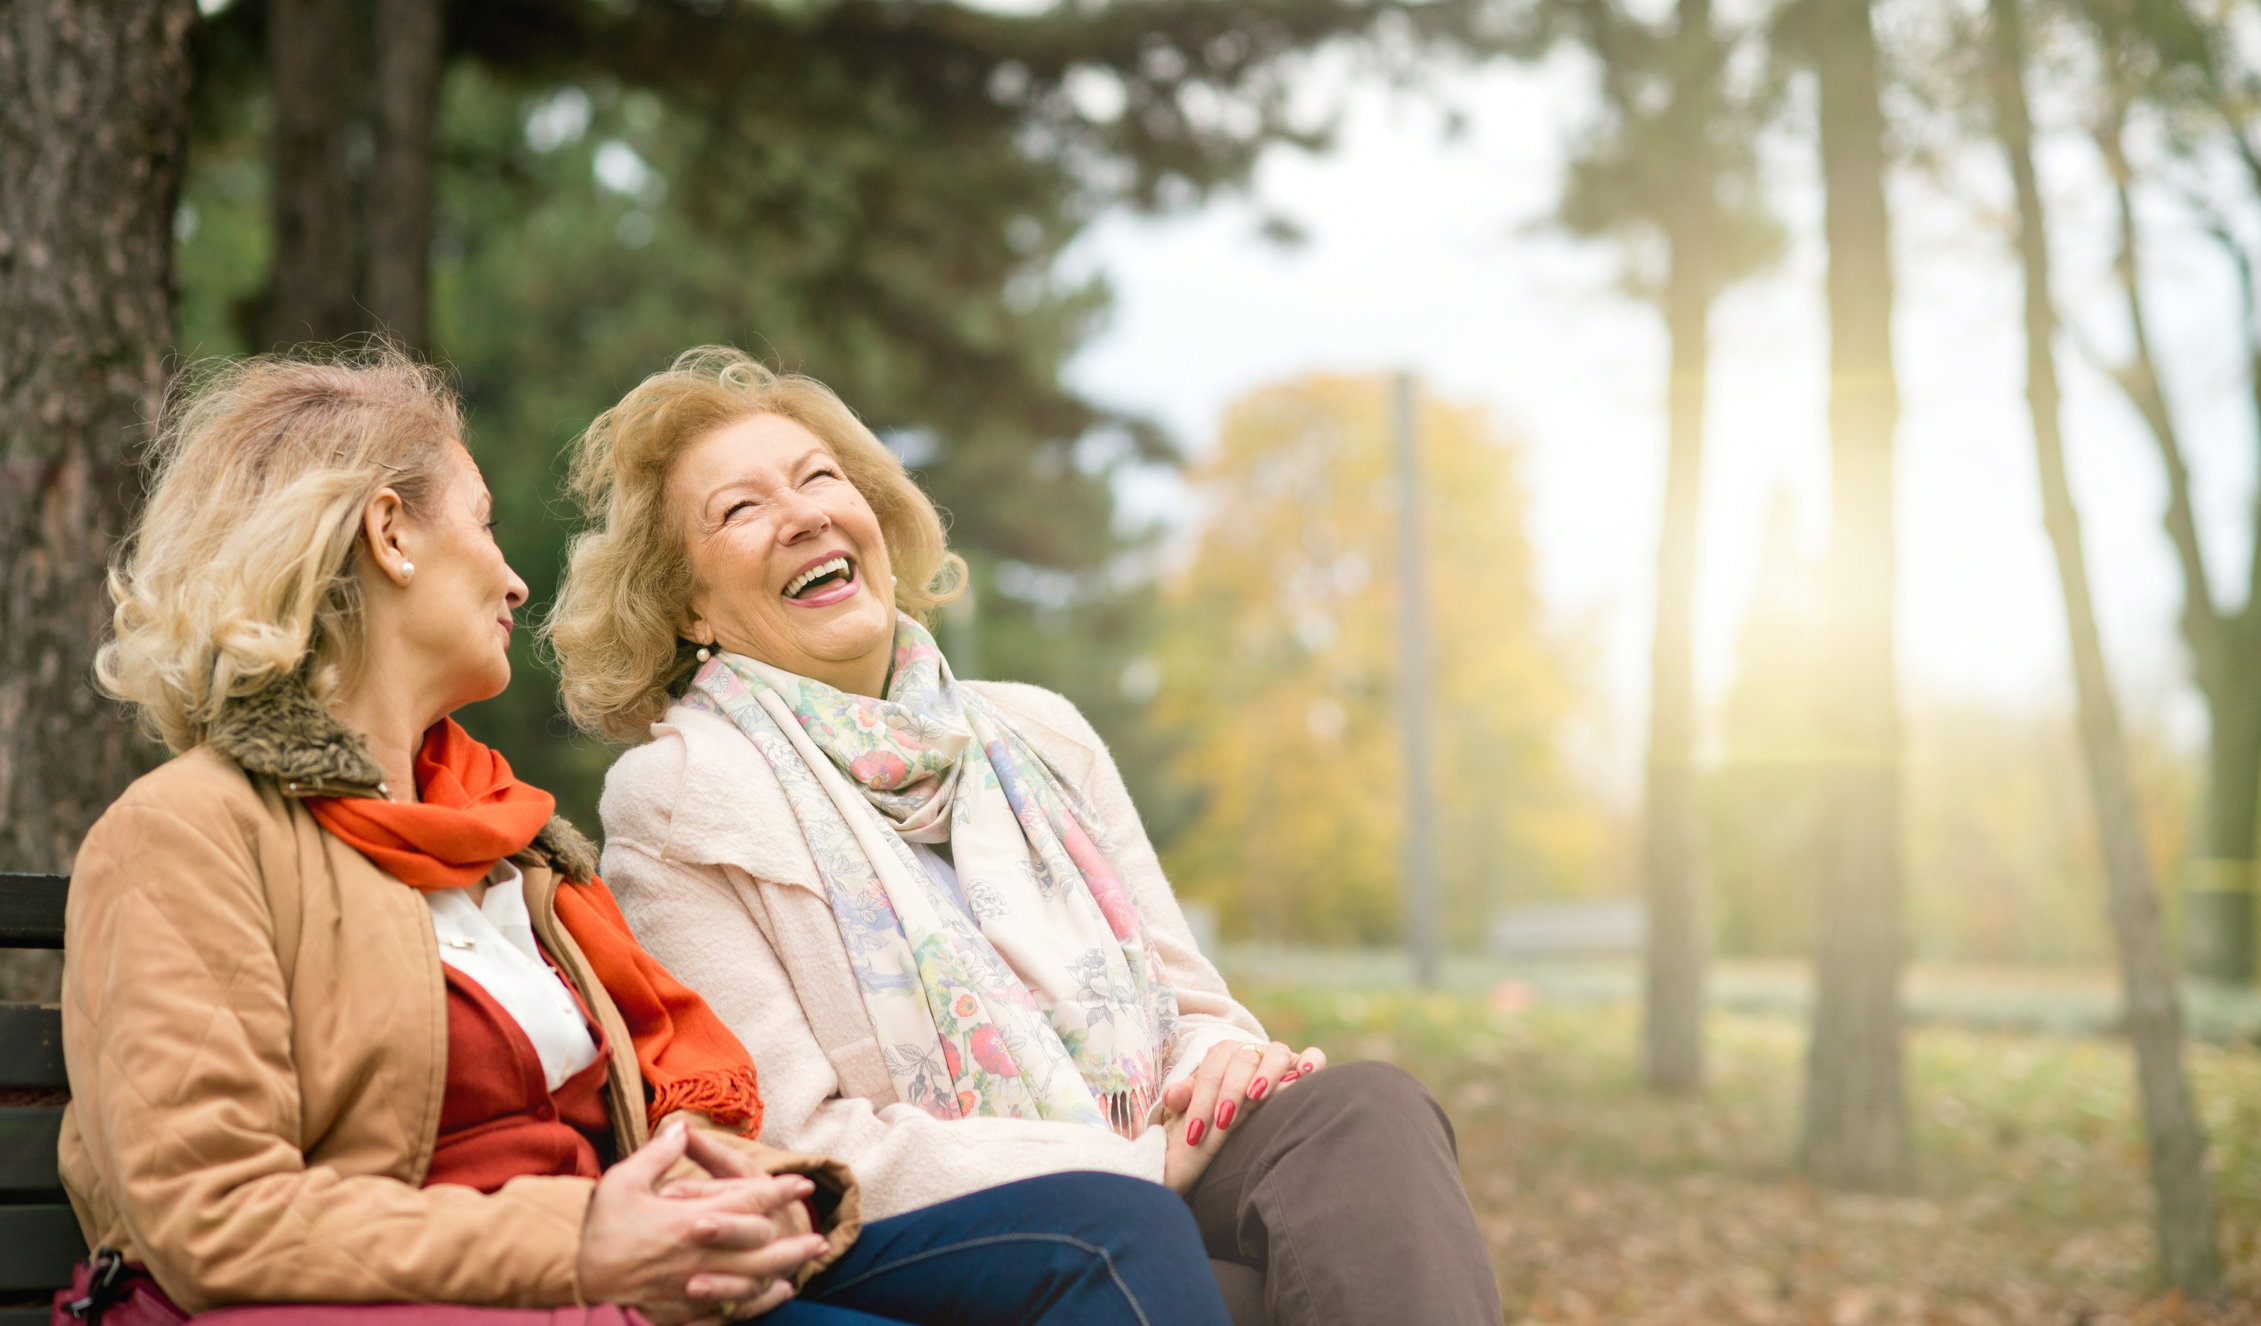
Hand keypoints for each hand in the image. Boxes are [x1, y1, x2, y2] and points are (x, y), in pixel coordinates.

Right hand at [577, 1121, 828, 1323]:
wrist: (572, 1271)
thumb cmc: (599, 1223)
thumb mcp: (625, 1179)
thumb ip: (659, 1154)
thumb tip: (680, 1127)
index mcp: (688, 1220)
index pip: (745, 1203)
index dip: (777, 1192)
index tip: (803, 1184)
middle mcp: (697, 1255)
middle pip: (759, 1249)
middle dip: (791, 1241)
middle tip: (820, 1237)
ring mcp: (691, 1285)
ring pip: (748, 1283)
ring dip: (780, 1273)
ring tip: (803, 1266)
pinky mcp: (679, 1308)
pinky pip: (725, 1311)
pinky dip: (753, 1304)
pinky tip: (769, 1295)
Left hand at [1157, 1041, 1325, 1193]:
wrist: (1247, 1104)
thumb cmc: (1220, 1108)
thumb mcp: (1200, 1104)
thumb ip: (1186, 1098)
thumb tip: (1170, 1097)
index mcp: (1224, 1056)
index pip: (1210, 1071)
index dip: (1200, 1101)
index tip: (1195, 1133)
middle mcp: (1253, 1052)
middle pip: (1242, 1059)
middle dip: (1230, 1090)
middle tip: (1222, 1120)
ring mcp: (1280, 1058)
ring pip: (1277, 1052)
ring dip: (1266, 1072)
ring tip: (1256, 1095)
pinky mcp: (1305, 1065)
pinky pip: (1315, 1055)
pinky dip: (1312, 1061)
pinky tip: (1304, 1075)